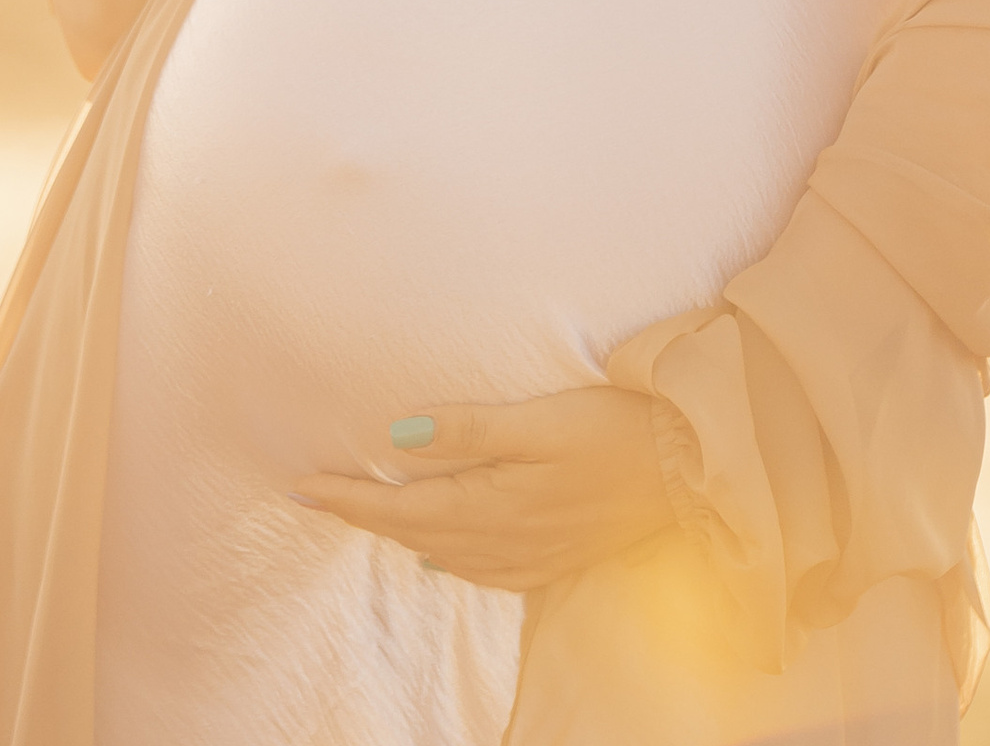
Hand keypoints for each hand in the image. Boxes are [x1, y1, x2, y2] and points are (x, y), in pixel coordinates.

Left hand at [292, 387, 673, 590]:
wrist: (689, 471)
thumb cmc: (616, 430)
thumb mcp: (539, 420)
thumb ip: (468, 430)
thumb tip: (396, 441)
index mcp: (491, 505)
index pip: (400, 508)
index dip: (347, 498)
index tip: (300, 487)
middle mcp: (504, 540)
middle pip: (415, 533)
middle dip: (362, 515)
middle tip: (316, 495)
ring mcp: (532, 554)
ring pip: (446, 553)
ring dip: (402, 534)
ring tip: (368, 515)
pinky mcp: (557, 554)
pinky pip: (485, 568)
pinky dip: (451, 556)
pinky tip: (446, 553)